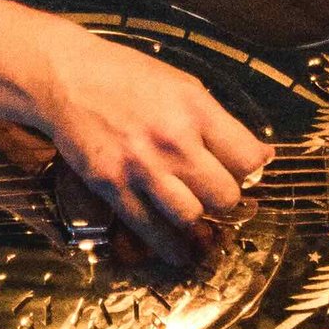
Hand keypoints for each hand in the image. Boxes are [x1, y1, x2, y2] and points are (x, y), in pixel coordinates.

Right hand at [0, 0, 269, 266]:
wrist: (66, 78)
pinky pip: (150, 230)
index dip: (250, 170)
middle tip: (214, 194)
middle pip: (225, 196)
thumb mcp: (181, 85)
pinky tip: (177, 251)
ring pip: (192, 218)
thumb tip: (261, 155)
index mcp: (196, 110)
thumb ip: (218, 122)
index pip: (247, 159)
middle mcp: (173, 141)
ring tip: (197, 220)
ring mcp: (142, 168)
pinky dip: (169, 246)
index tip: (242, 171)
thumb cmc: (126, 77)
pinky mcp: (114, 187)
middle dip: (225, 200)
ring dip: (198, 223)